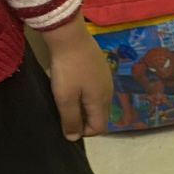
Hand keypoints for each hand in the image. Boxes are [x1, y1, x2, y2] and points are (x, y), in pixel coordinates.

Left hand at [43, 13, 112, 139]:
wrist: (70, 35)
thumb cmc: (67, 69)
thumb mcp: (65, 97)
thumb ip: (70, 119)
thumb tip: (74, 138)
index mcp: (101, 102)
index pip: (99, 128)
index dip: (83, 132)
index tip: (67, 123)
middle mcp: (108, 92)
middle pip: (100, 116)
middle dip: (84, 120)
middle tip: (65, 111)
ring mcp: (106, 79)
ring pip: (97, 102)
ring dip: (84, 105)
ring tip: (67, 97)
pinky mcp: (101, 68)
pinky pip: (96, 89)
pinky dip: (85, 92)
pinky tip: (73, 82)